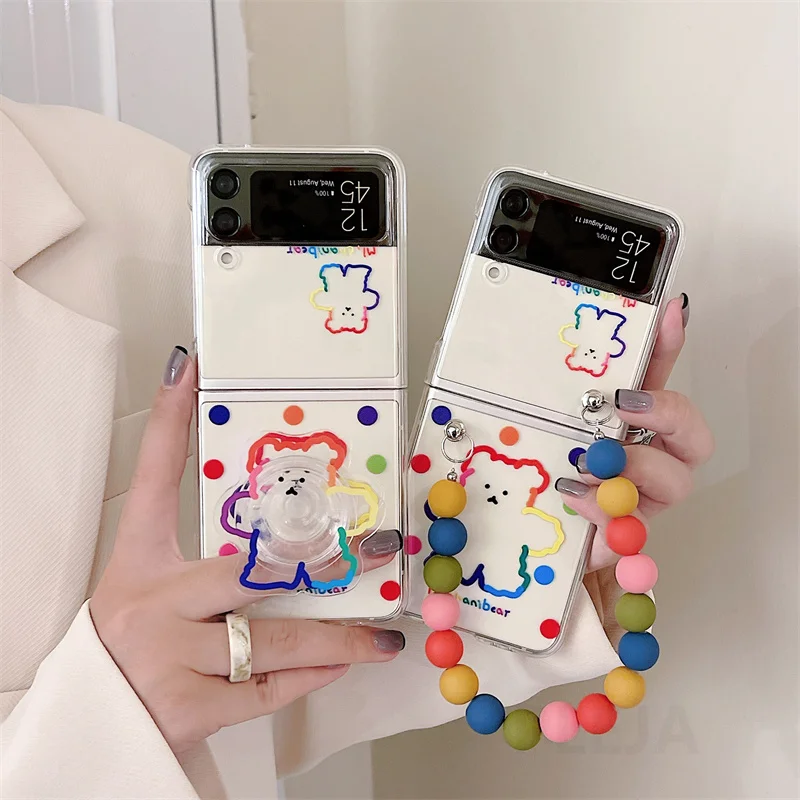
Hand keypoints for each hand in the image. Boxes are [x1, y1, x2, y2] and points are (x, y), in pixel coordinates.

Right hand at [90, 347, 404, 754]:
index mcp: (138, 564)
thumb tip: (293, 557)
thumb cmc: (132, 653)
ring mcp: (167, 658)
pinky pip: (266, 687)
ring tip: (382, 634)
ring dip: (337, 634)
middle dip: (322, 560)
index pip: (153, 480)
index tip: (188, 369)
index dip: (168, 423)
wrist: (96, 732)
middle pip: (247, 569)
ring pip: (272, 638)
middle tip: (381, 547)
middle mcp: (151, 604)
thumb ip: (212, 577)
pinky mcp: (186, 709)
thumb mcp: (154, 599)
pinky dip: (311, 675)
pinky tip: (342, 661)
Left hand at [556, 295, 714, 571]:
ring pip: (676, 479)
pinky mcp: (630, 534)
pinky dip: (603, 506)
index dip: (668, 344)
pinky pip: (634, 522)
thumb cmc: (544, 474)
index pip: (658, 376)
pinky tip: (573, 493)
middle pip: (692, 433)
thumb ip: (544, 402)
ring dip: (638, 466)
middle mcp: (649, 457)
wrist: (538, 536)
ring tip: (591, 464)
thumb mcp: (540, 430)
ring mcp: (644, 497)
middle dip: (668, 413)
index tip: (668, 311)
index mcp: (631, 423)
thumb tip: (533, 373)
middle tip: (627, 405)